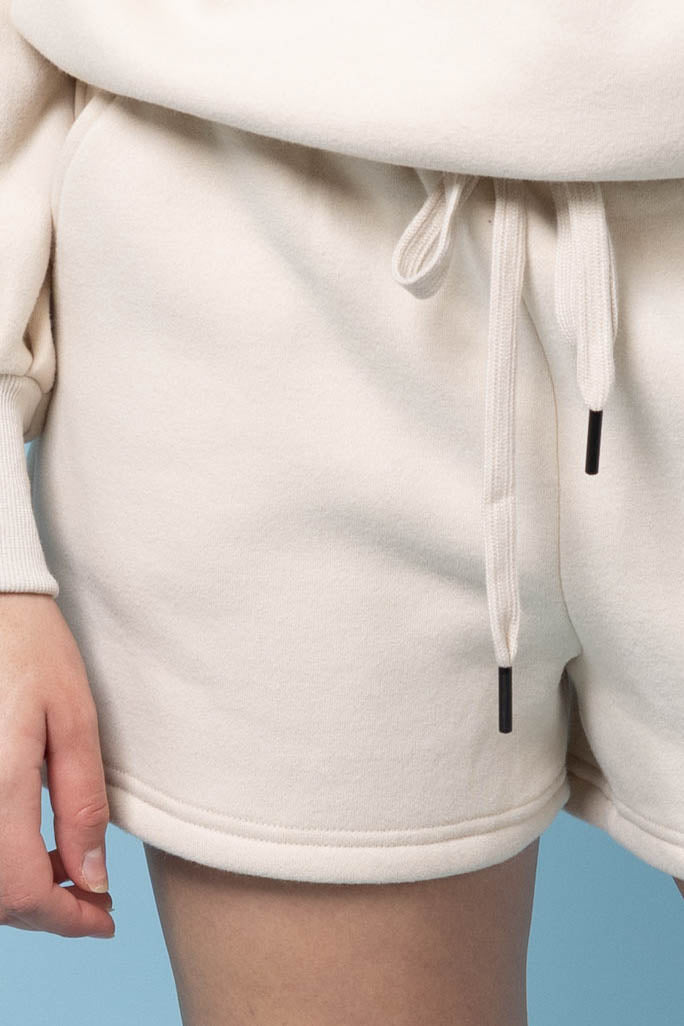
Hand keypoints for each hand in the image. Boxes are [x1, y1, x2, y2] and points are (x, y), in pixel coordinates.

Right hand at [0, 593, 113, 938]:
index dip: (65, 920)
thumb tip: (90, 876)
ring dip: (18, 889)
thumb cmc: (31, 649)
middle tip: (91, 898)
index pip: (20, 892)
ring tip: (65, 871)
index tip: (103, 919)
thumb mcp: (75, 719)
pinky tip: (28, 845)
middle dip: (44, 910)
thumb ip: (81, 802)